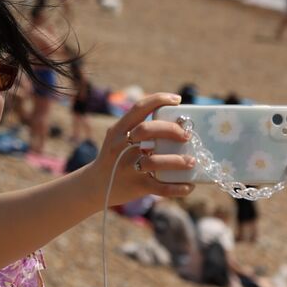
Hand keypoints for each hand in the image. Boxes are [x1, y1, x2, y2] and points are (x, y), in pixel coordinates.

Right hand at [87, 92, 195, 207]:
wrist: (95, 185)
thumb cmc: (115, 158)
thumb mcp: (117, 138)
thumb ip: (136, 129)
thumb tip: (174, 122)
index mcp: (118, 130)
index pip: (139, 108)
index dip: (159, 100)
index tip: (177, 99)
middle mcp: (121, 146)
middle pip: (148, 130)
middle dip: (172, 130)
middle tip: (187, 135)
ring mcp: (127, 167)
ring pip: (155, 162)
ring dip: (177, 161)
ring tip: (192, 161)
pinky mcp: (136, 186)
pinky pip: (161, 187)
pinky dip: (178, 187)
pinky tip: (189, 185)